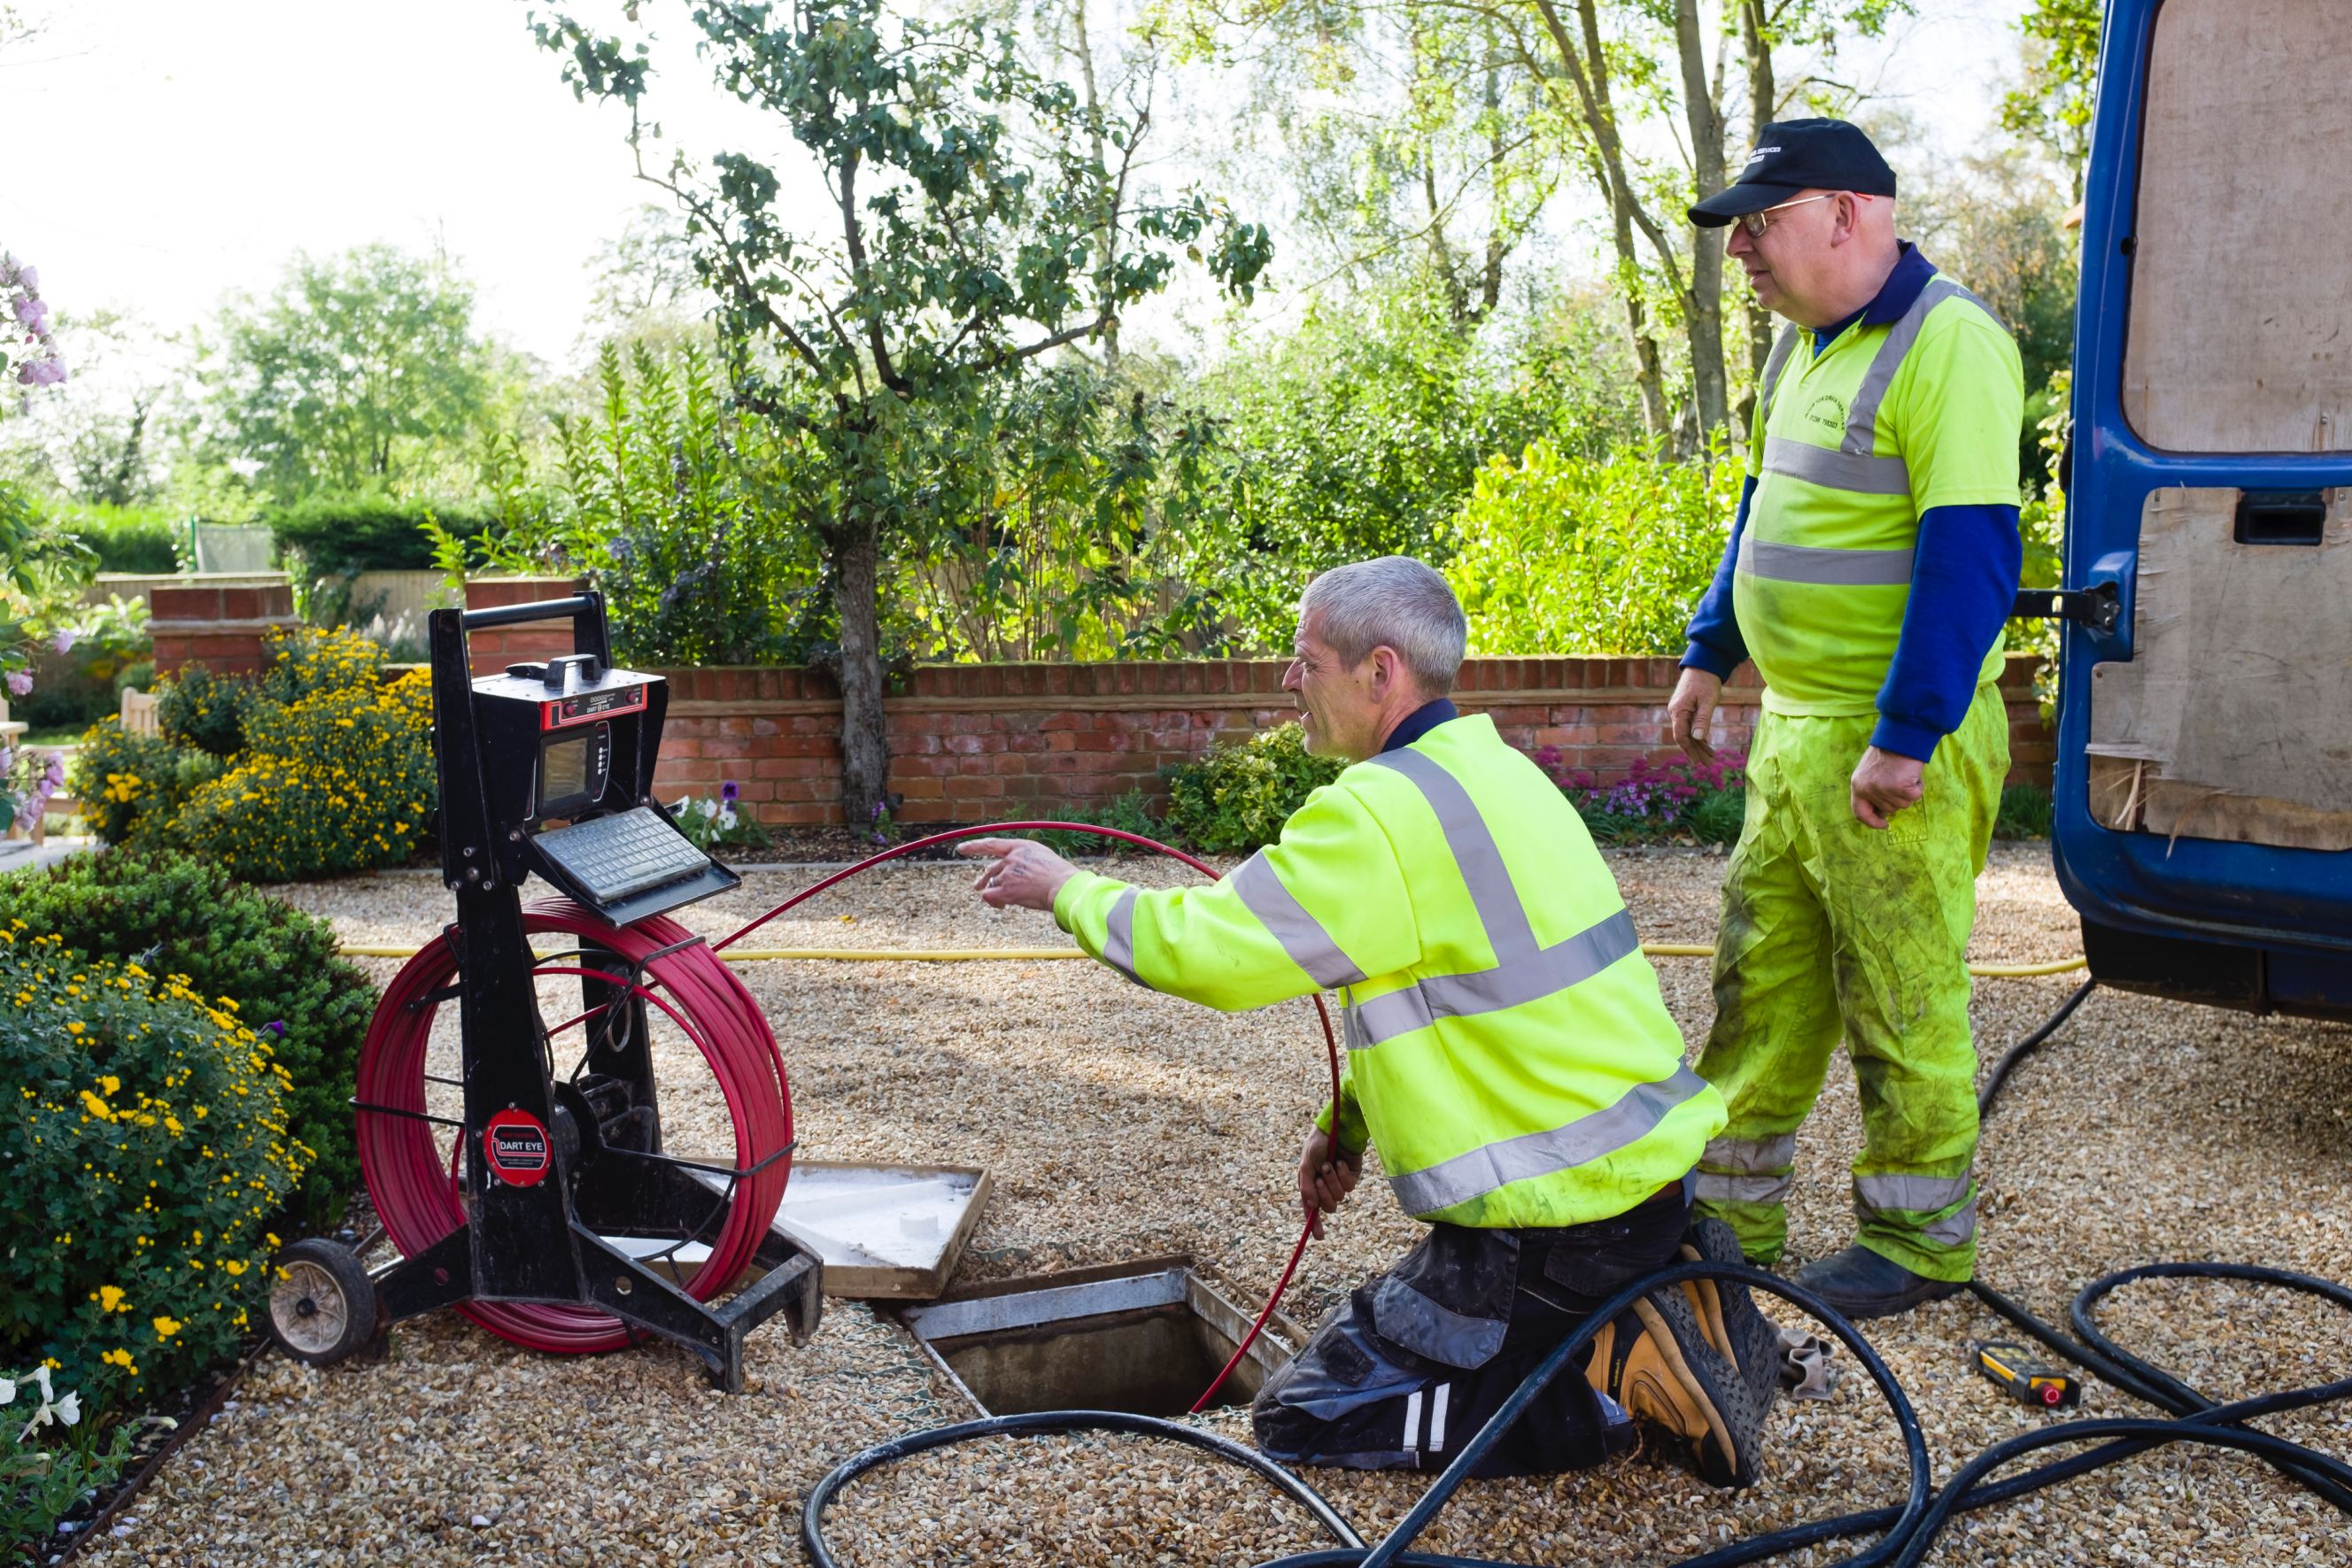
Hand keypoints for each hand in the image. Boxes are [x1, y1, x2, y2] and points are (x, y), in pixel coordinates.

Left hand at [959, 837, 1079, 911]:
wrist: (1064, 887)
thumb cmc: (1060, 876)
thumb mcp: (1043, 857)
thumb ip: (1025, 859)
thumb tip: (1012, 870)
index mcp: (1021, 846)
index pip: (991, 844)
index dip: (975, 846)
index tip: (962, 848)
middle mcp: (1012, 858)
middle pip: (991, 869)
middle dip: (983, 879)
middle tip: (977, 886)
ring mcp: (1008, 873)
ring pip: (992, 884)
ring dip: (995, 893)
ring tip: (1002, 902)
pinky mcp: (1006, 890)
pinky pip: (990, 896)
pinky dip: (993, 901)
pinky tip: (1002, 905)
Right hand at [1297, 1127, 1362, 1239]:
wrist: (1337, 1128)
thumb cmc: (1318, 1144)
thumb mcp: (1305, 1164)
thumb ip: (1306, 1185)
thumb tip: (1312, 1207)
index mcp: (1310, 1185)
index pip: (1312, 1210)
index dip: (1315, 1225)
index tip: (1319, 1237)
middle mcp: (1325, 1187)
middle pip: (1327, 1206)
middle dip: (1324, 1192)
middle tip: (1321, 1176)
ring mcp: (1339, 1182)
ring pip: (1339, 1197)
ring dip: (1333, 1181)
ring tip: (1330, 1164)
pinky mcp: (1352, 1177)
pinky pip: (1349, 1186)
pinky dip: (1344, 1175)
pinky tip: (1341, 1162)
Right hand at [1666, 667, 1721, 766]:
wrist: (1702, 665)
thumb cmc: (1706, 681)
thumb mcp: (1708, 701)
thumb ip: (1703, 719)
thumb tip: (1698, 738)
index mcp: (1678, 711)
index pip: (1680, 736)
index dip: (1689, 750)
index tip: (1698, 761)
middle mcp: (1675, 712)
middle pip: (1684, 737)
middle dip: (1696, 751)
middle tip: (1709, 764)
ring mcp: (1679, 711)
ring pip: (1687, 733)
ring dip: (1698, 745)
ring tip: (1711, 757)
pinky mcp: (1684, 709)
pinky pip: (1689, 726)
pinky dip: (1698, 736)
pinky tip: (1705, 744)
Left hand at [1850, 746, 1925, 828]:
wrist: (1901, 736)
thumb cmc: (1888, 751)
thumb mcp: (1870, 771)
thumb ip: (1871, 790)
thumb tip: (1881, 811)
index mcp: (1857, 785)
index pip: (1860, 813)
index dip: (1872, 821)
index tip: (1883, 824)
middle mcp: (1868, 789)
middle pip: (1888, 809)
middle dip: (1897, 799)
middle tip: (1900, 781)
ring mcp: (1885, 789)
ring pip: (1903, 804)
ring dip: (1908, 791)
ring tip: (1904, 773)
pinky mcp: (1902, 787)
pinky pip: (1915, 796)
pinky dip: (1918, 786)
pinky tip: (1913, 773)